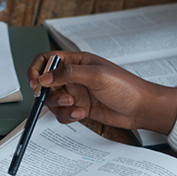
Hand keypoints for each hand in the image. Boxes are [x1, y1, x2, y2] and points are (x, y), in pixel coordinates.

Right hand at [27, 52, 176, 132]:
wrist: (141, 108)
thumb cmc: (125, 86)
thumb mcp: (97, 75)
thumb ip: (69, 74)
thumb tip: (45, 77)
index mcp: (76, 61)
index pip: (46, 60)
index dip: (36, 70)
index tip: (35, 83)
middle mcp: (73, 76)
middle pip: (45, 82)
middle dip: (47, 93)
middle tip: (61, 98)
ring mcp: (75, 92)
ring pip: (52, 100)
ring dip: (60, 106)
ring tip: (76, 107)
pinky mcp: (79, 107)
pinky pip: (62, 113)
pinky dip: (67, 116)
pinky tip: (82, 114)